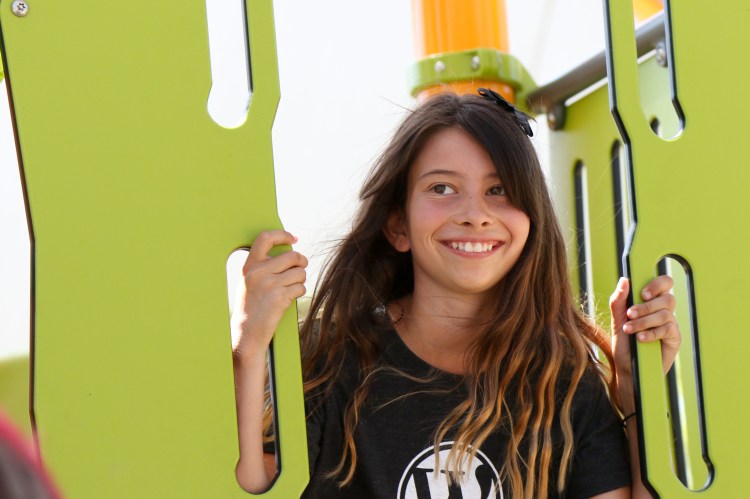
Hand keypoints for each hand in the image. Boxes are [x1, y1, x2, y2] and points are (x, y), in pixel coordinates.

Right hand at [230, 230, 307, 359]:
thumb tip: (290, 254)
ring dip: (301, 280)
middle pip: (292, 256)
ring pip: (300, 272)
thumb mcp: (249, 281)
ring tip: (291, 287)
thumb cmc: (251, 305)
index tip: (294, 238)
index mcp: (250, 265)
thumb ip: (264, 266)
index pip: (265, 238)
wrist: (246, 331)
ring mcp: (269, 284)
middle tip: (301, 268)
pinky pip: (301, 287)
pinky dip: (300, 292)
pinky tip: (290, 298)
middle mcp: (258, 272)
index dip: (282, 235)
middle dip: (301, 262)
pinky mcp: (280, 297)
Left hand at [609, 275, 680, 382]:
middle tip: (630, 314)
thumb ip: (619, 301)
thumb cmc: (624, 344)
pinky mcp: (674, 339)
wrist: (627, 369)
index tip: (642, 293)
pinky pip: (668, 329)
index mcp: (651, 302)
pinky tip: (640, 338)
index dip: (656, 284)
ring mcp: (671, 325)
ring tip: (629, 329)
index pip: (664, 283)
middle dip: (647, 306)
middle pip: (668, 298)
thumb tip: (624, 279)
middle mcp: (664, 311)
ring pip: (666, 314)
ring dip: (644, 321)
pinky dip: (651, 333)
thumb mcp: (617, 321)